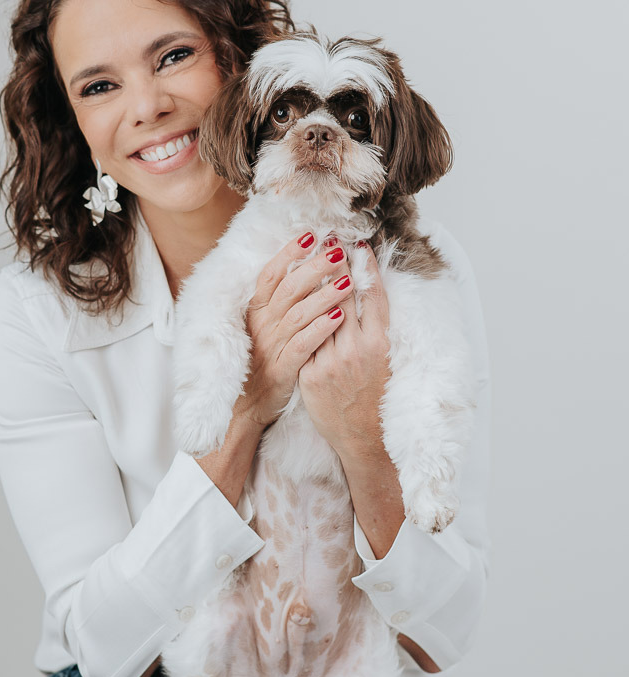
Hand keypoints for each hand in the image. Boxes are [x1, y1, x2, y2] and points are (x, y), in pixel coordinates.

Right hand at [236, 233, 355, 428]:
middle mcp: (262, 325)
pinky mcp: (283, 368)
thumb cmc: (263, 360)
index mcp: (256, 311)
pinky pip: (303, 345)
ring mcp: (272, 346)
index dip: (289, 253)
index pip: (271, 274)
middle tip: (339, 250)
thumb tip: (303, 266)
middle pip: (289, 288)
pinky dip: (321, 328)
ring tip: (348, 279)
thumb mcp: (265, 326)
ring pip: (299, 314)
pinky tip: (340, 316)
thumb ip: (281, 300)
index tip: (311, 235)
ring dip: (325, 294)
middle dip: (315, 267)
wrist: (248, 405)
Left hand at [297, 242, 391, 460]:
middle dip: (337, 265)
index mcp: (380, 345)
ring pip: (320, 312)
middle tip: (331, 239)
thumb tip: (365, 296)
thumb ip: (373, 331)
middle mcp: (357, 350)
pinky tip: (293, 294)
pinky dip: (299, 316)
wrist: (362, 438)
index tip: (361, 246)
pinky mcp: (311, 375)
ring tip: (311, 257)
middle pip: (345, 297)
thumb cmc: (375, 397)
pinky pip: (303, 338)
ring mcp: (331, 362)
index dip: (368, 269)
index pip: (374, 297)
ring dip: (315, 283)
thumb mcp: (382, 361)